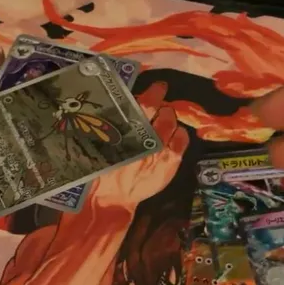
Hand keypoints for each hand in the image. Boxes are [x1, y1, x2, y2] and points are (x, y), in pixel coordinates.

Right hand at [88, 82, 188, 210]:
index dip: (154, 93)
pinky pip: (181, 139)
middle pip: (163, 112)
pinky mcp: (170, 162)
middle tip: (157, 107)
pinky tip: (170, 138)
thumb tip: (135, 103)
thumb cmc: (101, 168)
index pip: (146, 105)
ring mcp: (161, 151)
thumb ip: (117, 122)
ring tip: (162, 123)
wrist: (110, 197)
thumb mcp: (103, 141)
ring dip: (169, 119)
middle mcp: (146, 139)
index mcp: (126, 132)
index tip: (159, 86)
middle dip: (162, 106)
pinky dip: (178, 134)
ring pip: (173, 123)